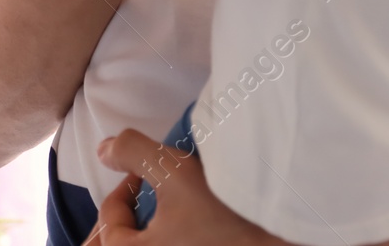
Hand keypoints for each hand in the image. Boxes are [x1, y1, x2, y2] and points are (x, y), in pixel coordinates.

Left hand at [95, 129, 278, 244]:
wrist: (284, 236)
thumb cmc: (227, 212)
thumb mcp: (175, 170)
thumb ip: (132, 152)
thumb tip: (104, 151)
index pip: (109, 226)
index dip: (120, 192)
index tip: (140, 176)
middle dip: (119, 227)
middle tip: (131, 207)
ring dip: (139, 238)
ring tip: (150, 222)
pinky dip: (165, 242)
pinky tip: (182, 230)